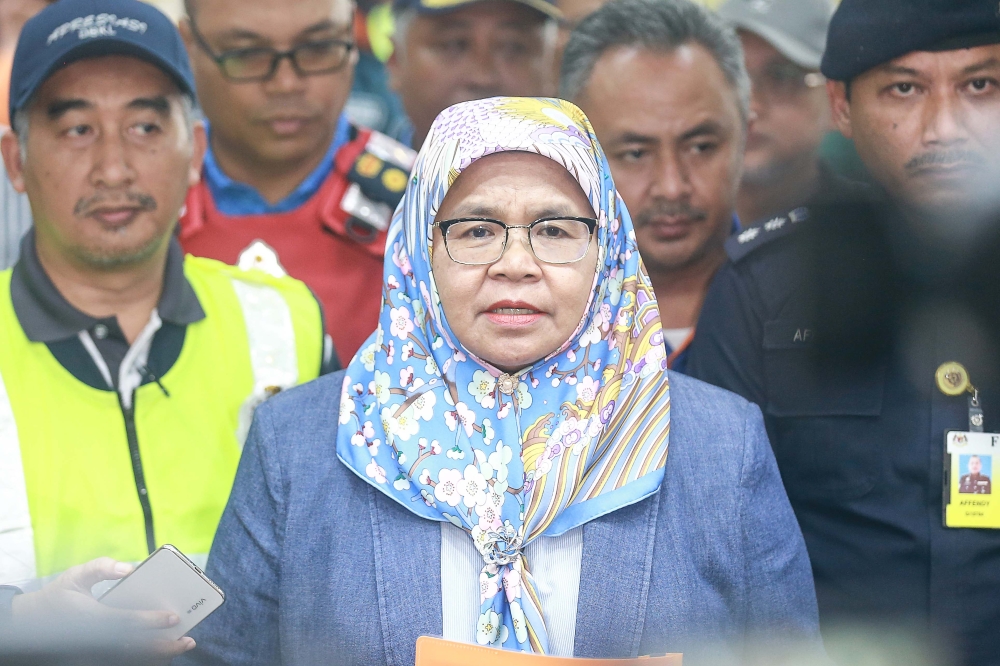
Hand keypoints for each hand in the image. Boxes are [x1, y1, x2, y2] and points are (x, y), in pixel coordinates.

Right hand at [10, 557, 195, 658]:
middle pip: (134, 648)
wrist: (32, 624)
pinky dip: (144, 659)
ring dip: (157, 656)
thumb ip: (100, 567)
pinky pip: (124, 661)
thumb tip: (128, 568)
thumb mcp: (75, 576)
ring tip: (180, 647)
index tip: (174, 618)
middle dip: (163, 647)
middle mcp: (95, 640)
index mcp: (91, 619)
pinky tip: (161, 654)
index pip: (125, 622)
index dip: (151, 621)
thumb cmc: (59, 596)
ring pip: (131, 659)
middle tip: (188, 640)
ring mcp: (95, 652)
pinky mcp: (96, 657)